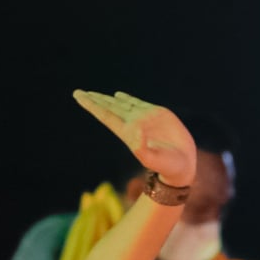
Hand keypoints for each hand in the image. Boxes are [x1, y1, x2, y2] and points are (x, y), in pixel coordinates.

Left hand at [73, 90, 195, 188]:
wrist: (181, 165)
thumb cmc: (166, 166)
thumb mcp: (153, 160)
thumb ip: (143, 149)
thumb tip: (135, 130)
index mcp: (128, 133)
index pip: (105, 115)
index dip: (91, 105)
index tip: (78, 95)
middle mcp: (133, 124)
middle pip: (109, 108)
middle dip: (95, 100)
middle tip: (78, 92)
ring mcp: (144, 118)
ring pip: (121, 104)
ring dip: (107, 99)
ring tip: (94, 94)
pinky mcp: (156, 114)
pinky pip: (138, 103)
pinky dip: (127, 99)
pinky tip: (118, 96)